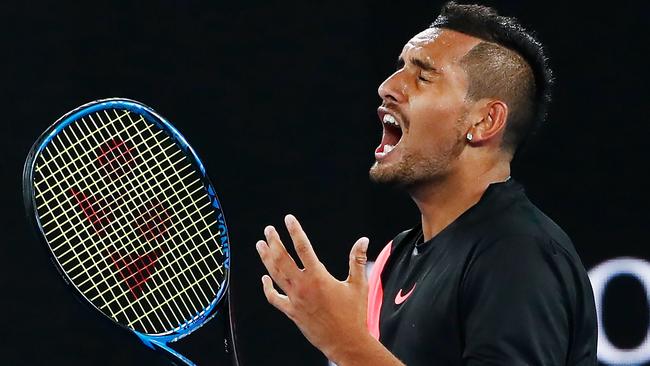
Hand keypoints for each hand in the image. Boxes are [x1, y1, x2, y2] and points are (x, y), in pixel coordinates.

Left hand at [255, 214, 370, 361]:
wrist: (345, 342)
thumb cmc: (354, 314)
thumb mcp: (358, 285)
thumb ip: (357, 260)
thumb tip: (363, 240)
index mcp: (318, 277)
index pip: (303, 248)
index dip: (295, 231)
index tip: (289, 219)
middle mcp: (303, 287)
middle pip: (282, 259)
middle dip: (274, 242)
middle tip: (269, 229)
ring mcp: (294, 300)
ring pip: (275, 275)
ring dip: (266, 259)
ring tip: (260, 245)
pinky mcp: (291, 312)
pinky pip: (274, 298)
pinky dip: (267, 288)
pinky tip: (264, 278)